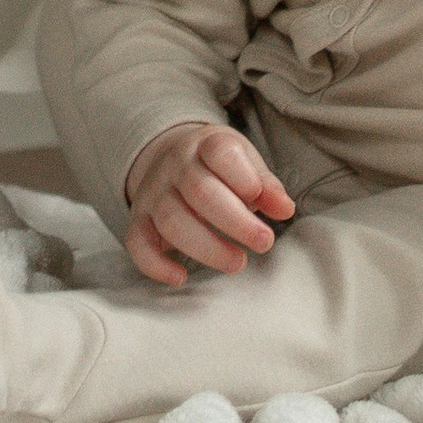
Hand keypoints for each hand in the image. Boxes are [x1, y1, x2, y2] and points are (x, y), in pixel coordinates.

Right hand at [122, 122, 294, 287]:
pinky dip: (155, 265)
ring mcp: (153, 193)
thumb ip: (266, 185)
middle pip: (200, 192)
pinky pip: (138, 243)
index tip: (261, 200)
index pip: (221, 154)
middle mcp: (174, 166)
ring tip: (237, 262)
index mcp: (205, 145)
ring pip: (172, 221)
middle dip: (236, 222)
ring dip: (207, 247)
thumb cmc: (217, 167)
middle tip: (264, 242)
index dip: (245, 178)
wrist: (170, 158)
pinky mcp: (139, 220)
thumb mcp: (245, 163)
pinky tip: (181, 277)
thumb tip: (284, 208)